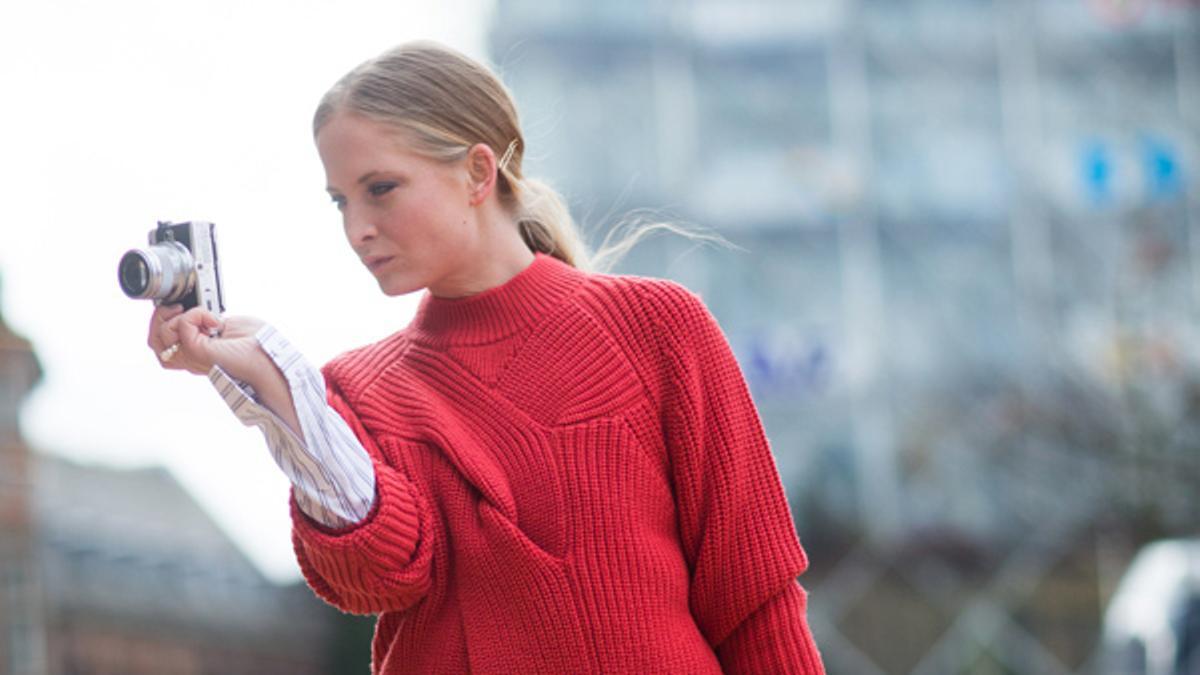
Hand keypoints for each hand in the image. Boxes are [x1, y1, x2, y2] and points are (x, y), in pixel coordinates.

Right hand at [148, 305, 266, 379]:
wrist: (272, 358)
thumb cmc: (258, 344)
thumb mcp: (227, 325)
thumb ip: (208, 320)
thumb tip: (199, 313)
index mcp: (197, 351)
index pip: (163, 342)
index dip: (161, 322)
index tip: (176, 306)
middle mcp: (191, 357)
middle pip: (154, 342)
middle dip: (158, 319)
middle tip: (178, 307)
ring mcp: (193, 356)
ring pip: (159, 339)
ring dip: (171, 318)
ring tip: (195, 313)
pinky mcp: (200, 352)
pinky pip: (182, 328)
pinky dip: (193, 316)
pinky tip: (213, 320)